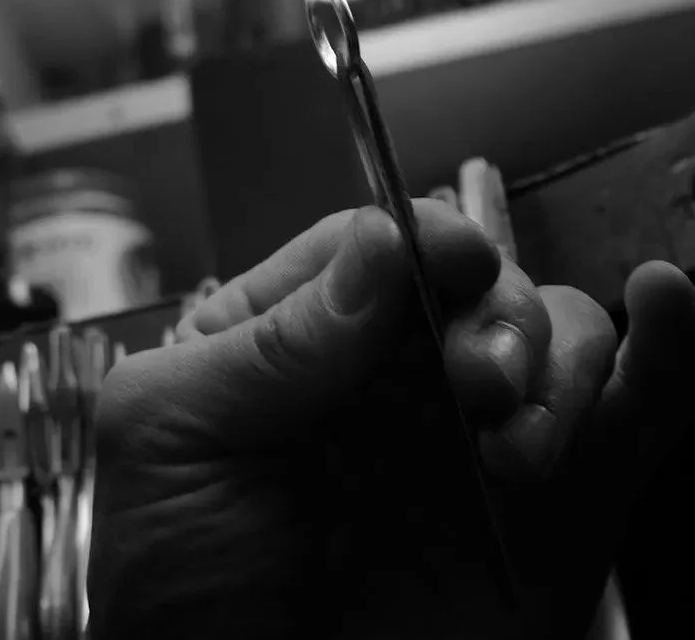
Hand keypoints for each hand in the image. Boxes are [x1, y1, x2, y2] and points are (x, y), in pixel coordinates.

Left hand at [90, 201, 694, 639]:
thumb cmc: (169, 576)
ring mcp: (470, 448)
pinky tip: (667, 308)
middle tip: (475, 381)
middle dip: (496, 315)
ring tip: (509, 443)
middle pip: (482, 287)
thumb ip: (268, 344)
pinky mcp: (546, 528)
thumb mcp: (169, 434)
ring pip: (559, 347)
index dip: (423, 238)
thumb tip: (374, 244)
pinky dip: (661, 365)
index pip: (377, 247)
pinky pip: (623, 432)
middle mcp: (390, 380)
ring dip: (559, 366)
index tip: (451, 257)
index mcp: (293, 339)